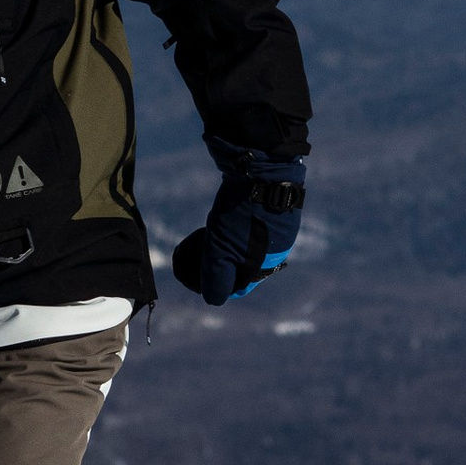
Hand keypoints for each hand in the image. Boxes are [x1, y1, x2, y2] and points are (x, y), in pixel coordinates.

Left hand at [171, 138, 307, 305]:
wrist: (259, 164)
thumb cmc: (241, 213)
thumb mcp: (221, 250)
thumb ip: (217, 278)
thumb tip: (213, 300)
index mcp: (267, 263)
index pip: (235, 285)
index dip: (210, 281)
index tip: (191, 269)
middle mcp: (274, 248)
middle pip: (236, 266)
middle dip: (212, 260)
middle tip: (194, 247)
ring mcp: (271, 225)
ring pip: (238, 244)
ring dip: (218, 243)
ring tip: (205, 231)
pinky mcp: (265, 206)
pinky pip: (244, 225)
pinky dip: (227, 226)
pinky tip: (219, 215)